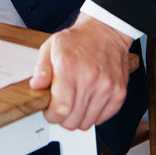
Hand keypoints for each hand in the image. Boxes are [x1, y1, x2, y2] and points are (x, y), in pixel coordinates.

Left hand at [30, 13, 134, 130]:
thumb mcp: (51, 47)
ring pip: (87, 123)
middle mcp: (90, 78)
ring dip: (78, 118)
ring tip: (75, 102)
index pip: (60, 108)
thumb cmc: (78, 39)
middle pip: (73, 120)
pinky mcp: (119, 93)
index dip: (52, 116)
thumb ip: (41, 69)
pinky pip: (102, 119)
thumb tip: (36, 87)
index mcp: (69, 67)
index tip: (50, 111)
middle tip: (61, 106)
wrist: (106, 31)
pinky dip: (93, 115)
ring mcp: (107, 87)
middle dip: (62, 118)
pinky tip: (88, 102)